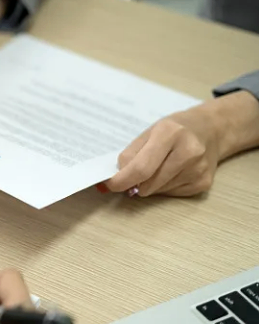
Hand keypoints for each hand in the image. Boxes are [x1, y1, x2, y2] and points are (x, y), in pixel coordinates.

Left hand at [105, 90, 258, 196]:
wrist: (212, 129)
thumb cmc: (175, 130)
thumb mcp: (149, 132)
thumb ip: (130, 154)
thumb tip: (114, 179)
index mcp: (170, 133)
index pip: (141, 168)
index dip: (121, 181)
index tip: (110, 184)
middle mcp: (188, 151)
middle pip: (148, 183)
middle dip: (133, 184)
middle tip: (132, 175)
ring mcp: (198, 169)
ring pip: (157, 191)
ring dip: (149, 185)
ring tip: (160, 166)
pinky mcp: (203, 183)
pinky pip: (171, 194)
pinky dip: (164, 187)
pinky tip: (173, 171)